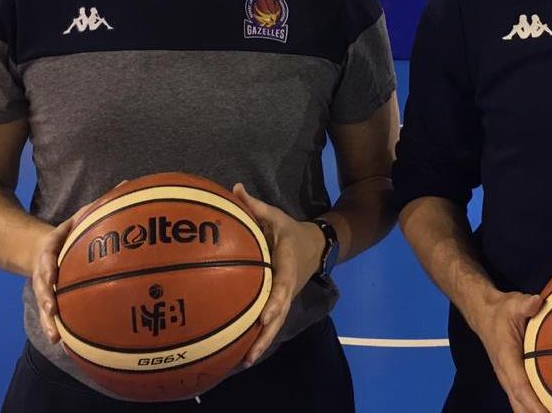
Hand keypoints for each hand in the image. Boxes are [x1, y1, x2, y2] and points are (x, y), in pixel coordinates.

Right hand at [32, 198, 95, 344]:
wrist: (41, 247)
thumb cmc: (72, 231)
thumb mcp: (83, 213)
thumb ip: (103, 202)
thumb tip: (128, 183)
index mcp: (52, 247)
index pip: (46, 256)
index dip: (47, 267)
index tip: (51, 277)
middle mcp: (45, 269)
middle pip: (41, 286)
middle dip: (45, 299)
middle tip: (51, 310)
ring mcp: (45, 286)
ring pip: (45, 306)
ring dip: (49, 322)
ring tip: (55, 338)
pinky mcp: (51, 300)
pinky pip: (53, 316)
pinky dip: (57, 329)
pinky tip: (65, 345)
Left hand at [231, 183, 325, 366]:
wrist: (317, 245)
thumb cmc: (290, 231)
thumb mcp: (276, 215)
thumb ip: (255, 206)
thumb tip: (235, 188)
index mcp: (288, 265)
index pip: (283, 286)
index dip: (275, 302)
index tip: (264, 317)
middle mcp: (288, 287)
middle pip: (279, 315)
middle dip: (266, 335)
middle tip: (250, 354)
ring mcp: (286, 298)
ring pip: (276, 325)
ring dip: (261, 344)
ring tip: (243, 363)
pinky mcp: (280, 305)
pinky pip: (270, 324)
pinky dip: (259, 339)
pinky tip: (240, 356)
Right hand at [465, 290, 546, 412]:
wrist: (483, 314)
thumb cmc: (501, 311)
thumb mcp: (513, 303)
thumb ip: (526, 304)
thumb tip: (538, 301)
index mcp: (506, 359)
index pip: (520, 386)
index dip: (534, 403)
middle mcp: (506, 374)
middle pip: (520, 405)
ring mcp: (508, 379)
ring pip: (520, 406)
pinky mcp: (513, 380)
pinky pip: (522, 401)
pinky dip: (535, 409)